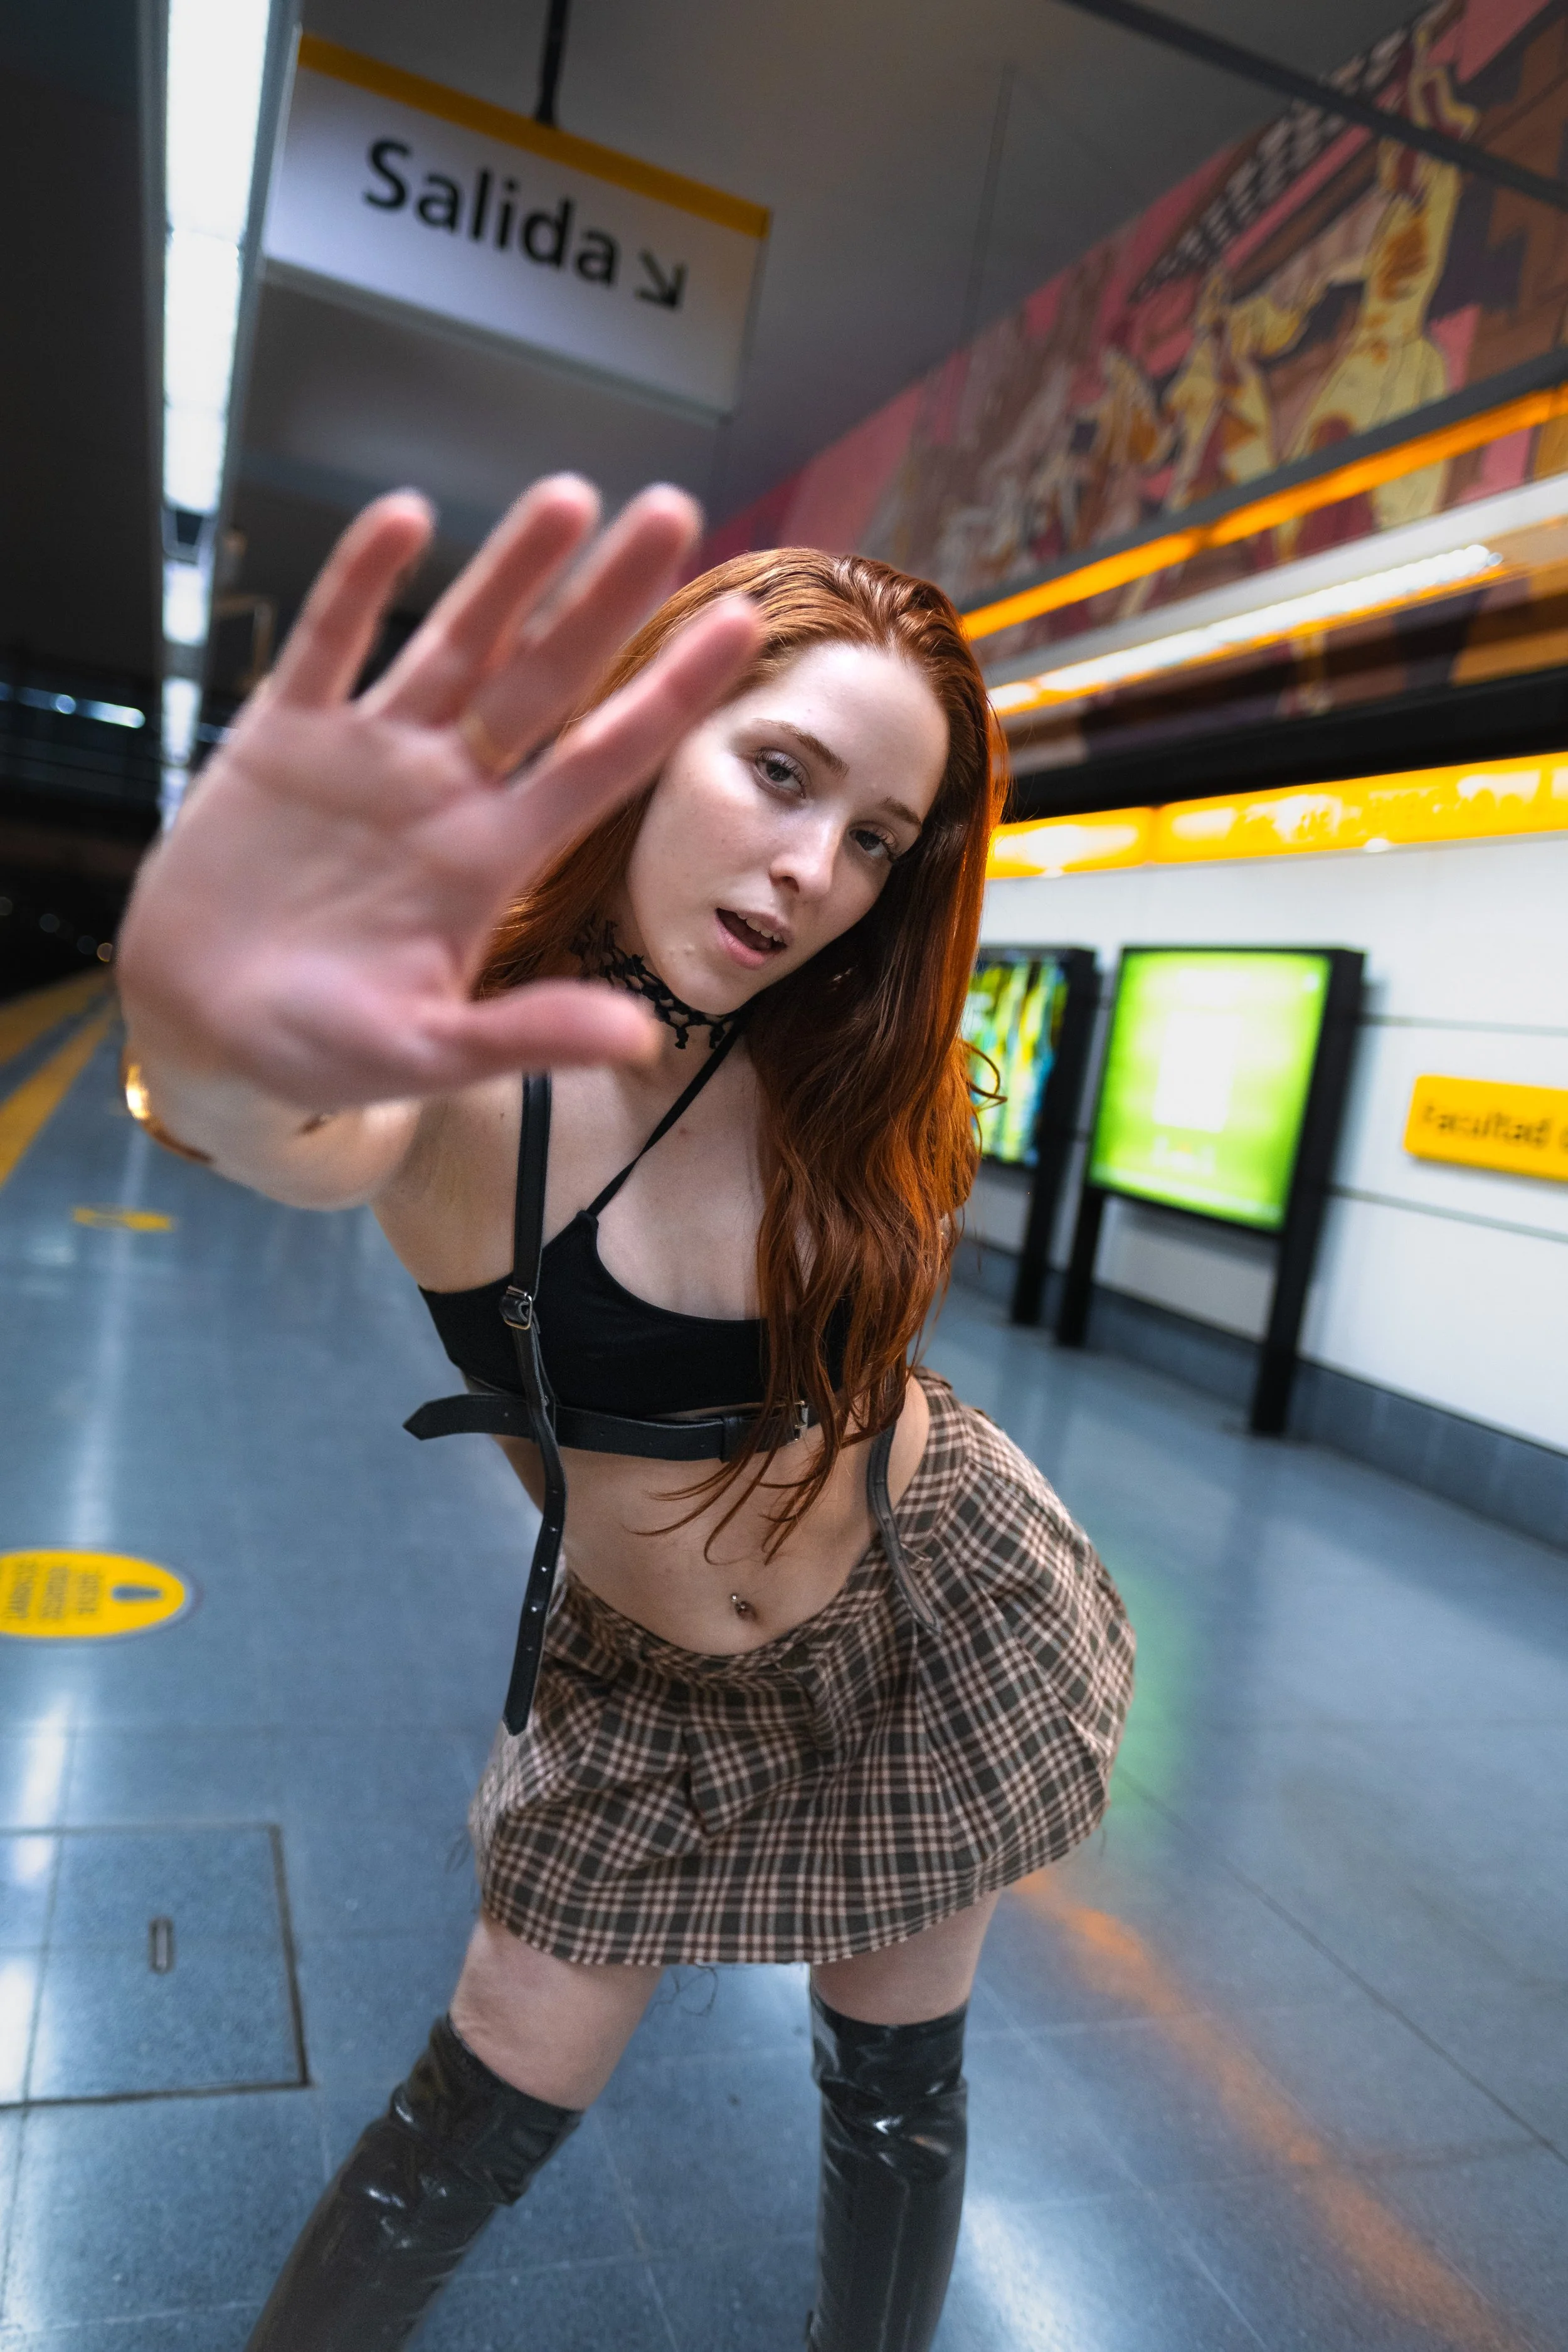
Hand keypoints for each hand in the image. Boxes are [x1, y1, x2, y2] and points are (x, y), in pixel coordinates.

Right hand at [118, 478, 760, 1108]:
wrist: (202, 1028)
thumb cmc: (320, 1048)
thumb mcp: (428, 1054)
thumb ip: (526, 1035)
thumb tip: (639, 1042)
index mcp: (492, 860)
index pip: (604, 761)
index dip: (669, 693)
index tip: (739, 626)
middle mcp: (447, 791)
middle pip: (546, 678)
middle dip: (606, 598)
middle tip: (674, 511)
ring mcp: (370, 755)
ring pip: (454, 643)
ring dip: (509, 571)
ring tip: (570, 495)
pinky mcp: (283, 739)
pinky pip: (329, 644)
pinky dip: (360, 581)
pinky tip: (408, 518)